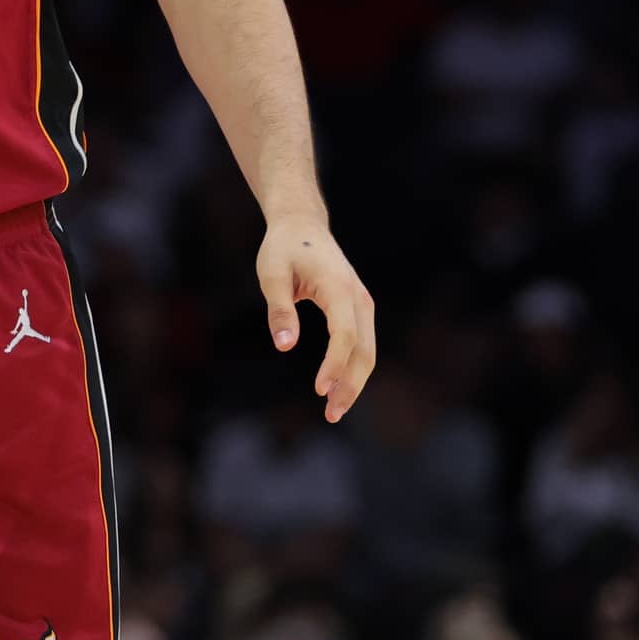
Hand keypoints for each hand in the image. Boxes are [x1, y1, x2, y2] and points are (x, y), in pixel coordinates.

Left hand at [256, 215, 376, 422]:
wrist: (302, 225)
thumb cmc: (283, 248)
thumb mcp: (271, 274)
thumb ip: (279, 309)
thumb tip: (284, 345)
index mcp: (337, 287)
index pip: (343, 334)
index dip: (334, 364)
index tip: (319, 389)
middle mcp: (358, 297)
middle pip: (363, 349)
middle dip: (350, 384)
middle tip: (331, 414)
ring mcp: (362, 303)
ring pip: (367, 350)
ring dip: (354, 381)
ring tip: (334, 410)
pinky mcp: (359, 309)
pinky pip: (362, 344)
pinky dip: (353, 368)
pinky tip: (337, 387)